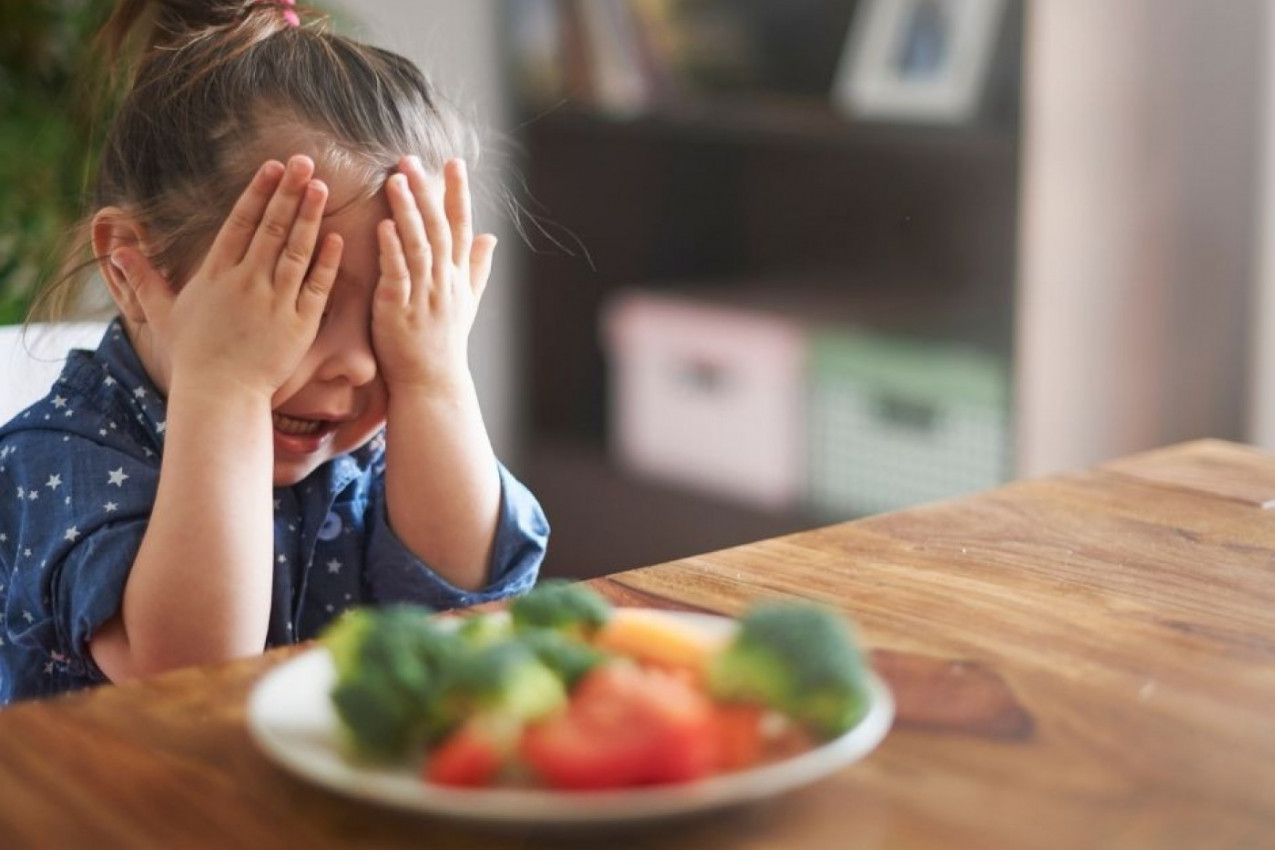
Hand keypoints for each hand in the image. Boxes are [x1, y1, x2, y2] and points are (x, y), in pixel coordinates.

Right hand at [112, 155, 342, 398]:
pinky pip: (317, 286)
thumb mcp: (164, 314)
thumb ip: (145, 279)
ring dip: (309, 217)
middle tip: (304, 161)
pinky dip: (326, 262)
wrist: (220, 394)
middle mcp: (246, 282)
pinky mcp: (299, 324)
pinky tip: (336, 238)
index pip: (240, 223)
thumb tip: (117, 250)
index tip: (272, 166)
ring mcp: (275, 302)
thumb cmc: (194, 356)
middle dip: (288, 192)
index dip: (258, 192)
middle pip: (271, 228)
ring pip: (296, 250)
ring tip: (322, 187)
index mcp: (216, 274)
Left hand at [371, 156, 496, 395]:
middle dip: (427, 192)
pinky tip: (383, 226)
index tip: (454, 162)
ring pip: (418, 245)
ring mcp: (423, 295)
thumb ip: (476, 267)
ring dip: (407, 212)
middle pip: (439, 228)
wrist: (432, 383)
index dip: (458, 193)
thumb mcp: (467, 303)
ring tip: (395, 180)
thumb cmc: (445, 343)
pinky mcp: (399, 310)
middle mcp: (445, 282)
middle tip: (411, 160)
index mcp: (458, 276)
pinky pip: (397, 274)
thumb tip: (492, 237)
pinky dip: (391, 250)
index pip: (462, 226)